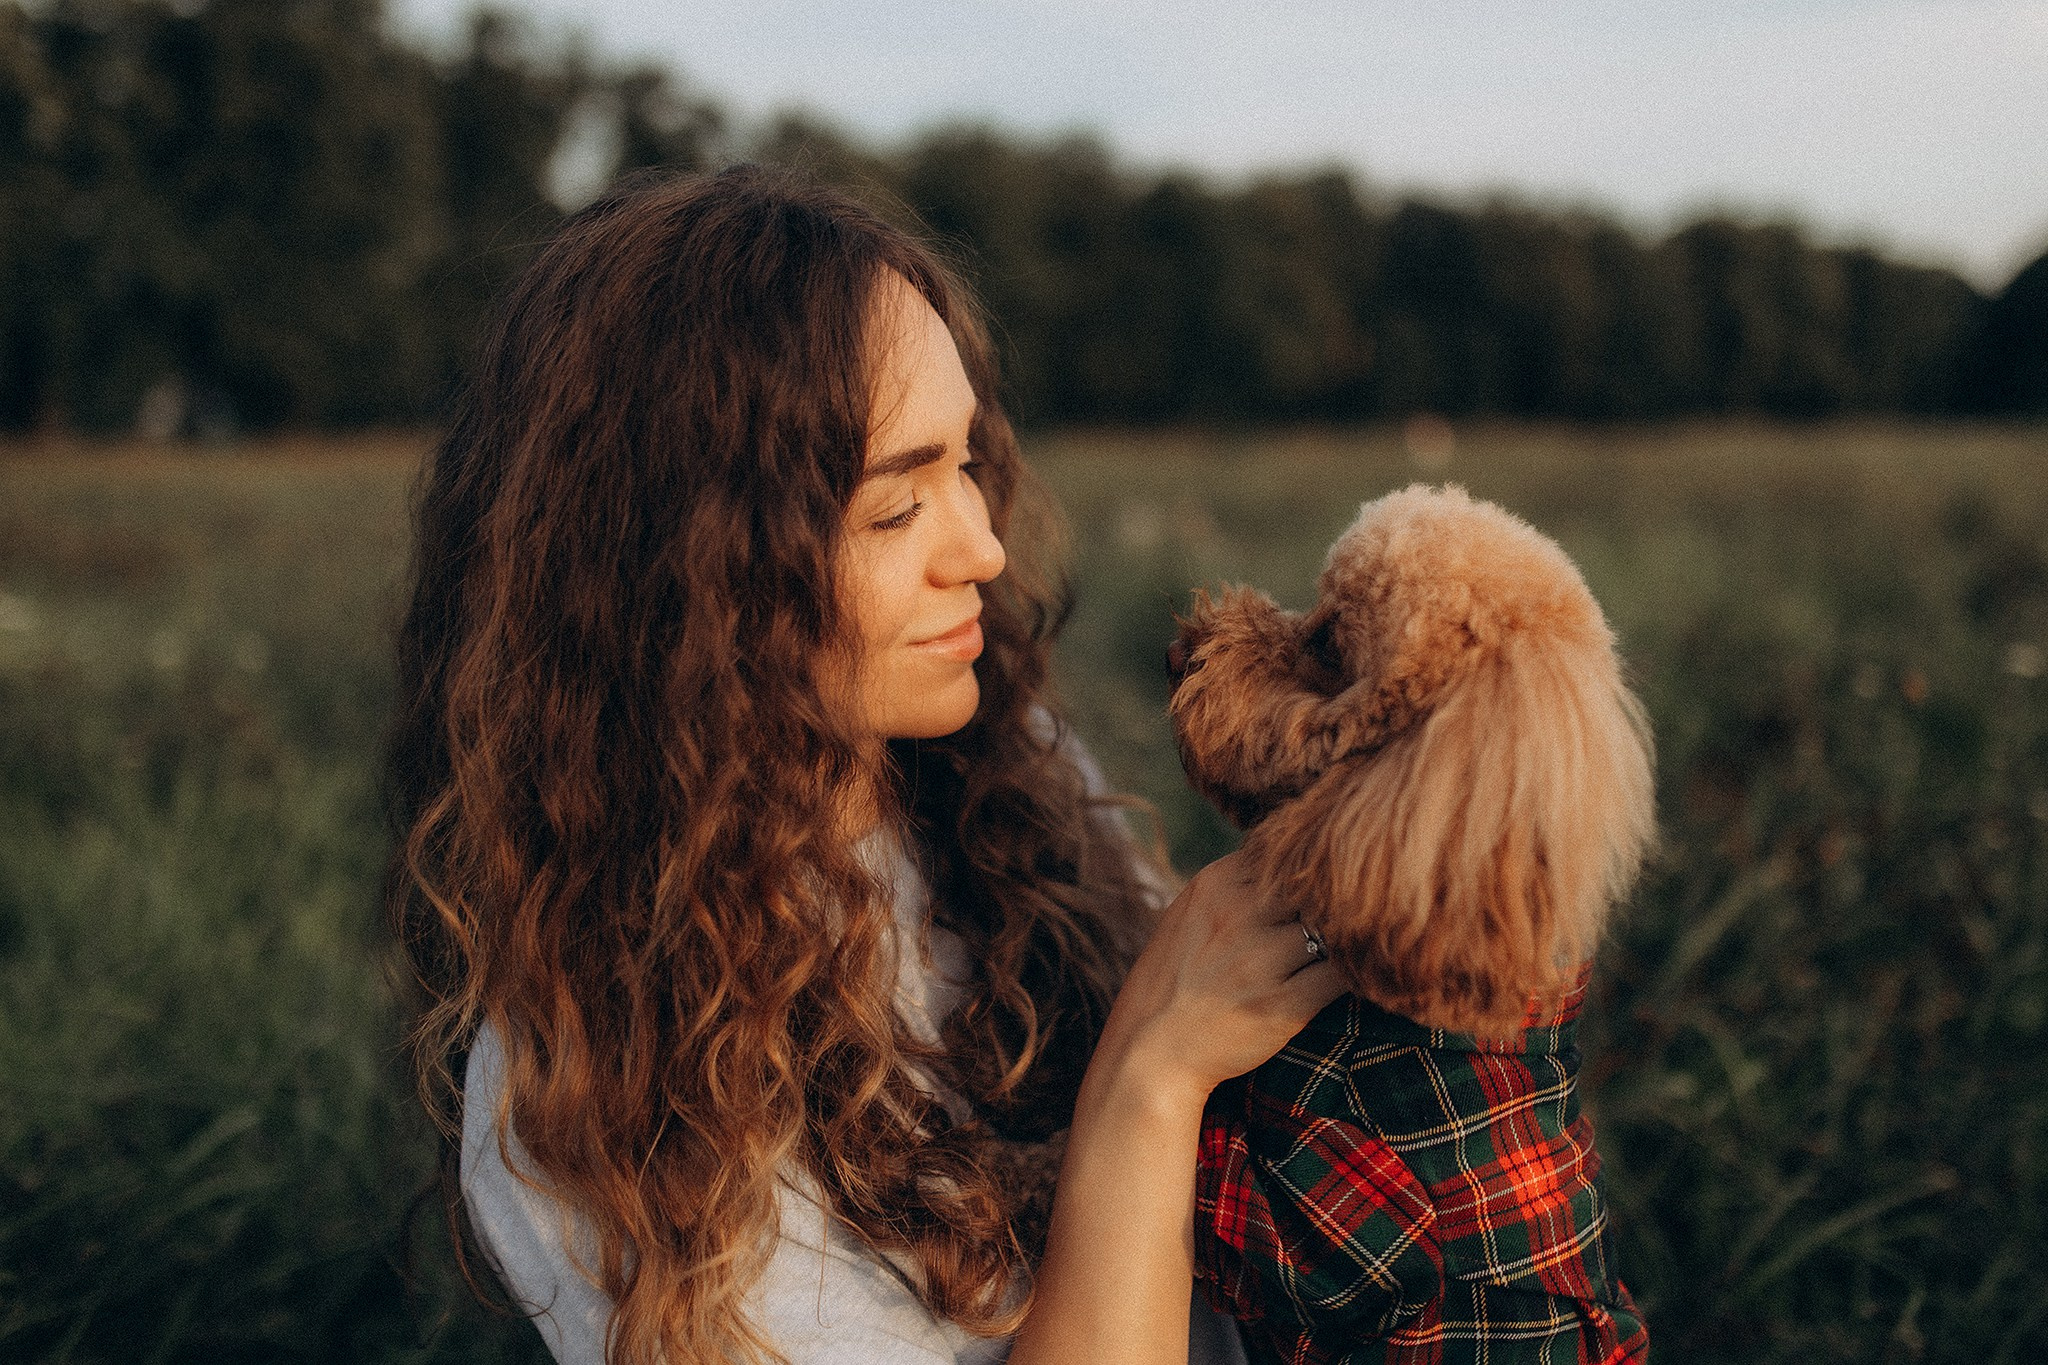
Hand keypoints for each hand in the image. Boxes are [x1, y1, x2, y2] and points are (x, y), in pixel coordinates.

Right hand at [1084, 849, 1346, 1120]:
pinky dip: (1354, 973)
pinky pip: (1340, 975)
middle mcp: (1238, 913)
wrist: (1150, 1052)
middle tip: (1347, 914)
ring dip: (1345, 937)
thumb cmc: (1175, 981)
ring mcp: (1261, 959)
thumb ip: (1236, 885)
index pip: (1286, 849)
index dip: (1308, 866)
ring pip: (1332, 925)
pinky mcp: (1283, 1005)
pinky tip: (1354, 977)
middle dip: (1332, 898)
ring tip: (1351, 947)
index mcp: (1215, 882)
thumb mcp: (1191, 913)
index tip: (1319, 884)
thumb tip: (1290, 861)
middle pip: (1314, 882)